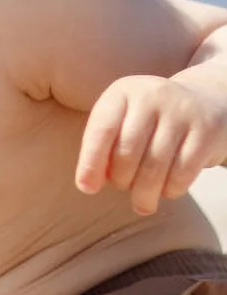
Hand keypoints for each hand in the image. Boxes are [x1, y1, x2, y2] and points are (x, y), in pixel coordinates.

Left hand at [75, 74, 226, 214]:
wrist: (205, 102)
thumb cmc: (149, 120)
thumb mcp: (122, 119)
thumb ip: (102, 145)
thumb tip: (89, 184)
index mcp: (122, 92)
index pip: (102, 130)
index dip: (90, 163)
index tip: (87, 188)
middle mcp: (152, 96)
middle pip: (127, 152)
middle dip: (120, 180)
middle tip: (122, 187)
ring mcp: (182, 112)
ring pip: (155, 166)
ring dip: (144, 193)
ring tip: (142, 202)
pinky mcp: (207, 131)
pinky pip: (183, 172)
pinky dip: (171, 189)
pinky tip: (166, 191)